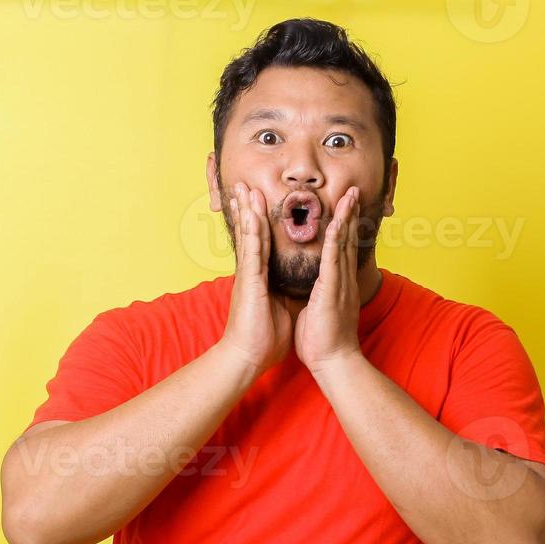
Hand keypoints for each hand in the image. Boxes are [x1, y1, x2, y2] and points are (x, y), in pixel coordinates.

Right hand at [217, 182, 293, 376]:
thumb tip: (299, 284)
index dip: (260, 222)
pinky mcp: (249, 282)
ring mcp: (248, 276)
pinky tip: (251, 213)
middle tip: (245, 185)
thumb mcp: (281, 307)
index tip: (261, 202)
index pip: (262, 243)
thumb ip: (287, 291)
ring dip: (248, 211)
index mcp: (260, 278)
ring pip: (250, 236)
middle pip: (252, 233)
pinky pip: (252, 251)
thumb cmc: (264, 337)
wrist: (248, 357)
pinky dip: (252, 230)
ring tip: (245, 189)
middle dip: (249, 208)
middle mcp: (252, 273)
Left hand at [294, 185, 364, 373]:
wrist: (333, 362)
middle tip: (353, 191)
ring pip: (343, 243)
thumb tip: (314, 292)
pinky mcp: (333, 289)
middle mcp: (343, 280)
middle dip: (349, 214)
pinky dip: (336, 238)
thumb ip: (318, 296)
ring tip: (350, 195)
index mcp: (338, 284)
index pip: (340, 250)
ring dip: (346, 217)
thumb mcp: (319, 311)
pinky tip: (338, 221)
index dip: (343, 227)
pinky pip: (333, 258)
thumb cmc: (323, 342)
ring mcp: (340, 283)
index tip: (344, 208)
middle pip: (347, 239)